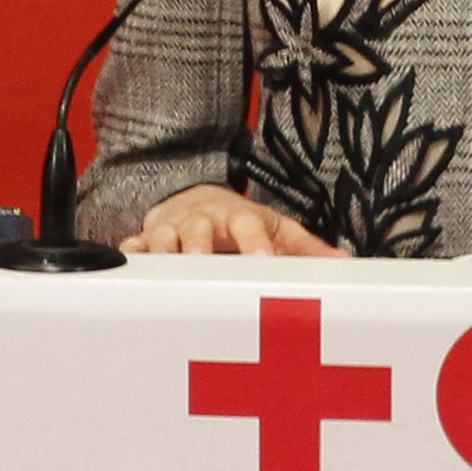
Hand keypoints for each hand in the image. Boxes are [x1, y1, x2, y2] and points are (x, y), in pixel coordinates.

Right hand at [122, 184, 340, 256]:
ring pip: (162, 239)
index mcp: (239, 217)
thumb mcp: (276, 229)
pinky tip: (127, 266)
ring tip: (165, 272)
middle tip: (201, 264)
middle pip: (198, 229)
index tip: (261, 259)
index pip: (248, 225)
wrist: (196, 198)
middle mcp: (203, 220)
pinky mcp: (145, 241)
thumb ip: (306, 249)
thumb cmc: (241, 224)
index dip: (253, 242)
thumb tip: (344, 264)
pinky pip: (132, 249)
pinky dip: (129, 257)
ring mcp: (171, 229)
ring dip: (163, 254)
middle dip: (199, 247)